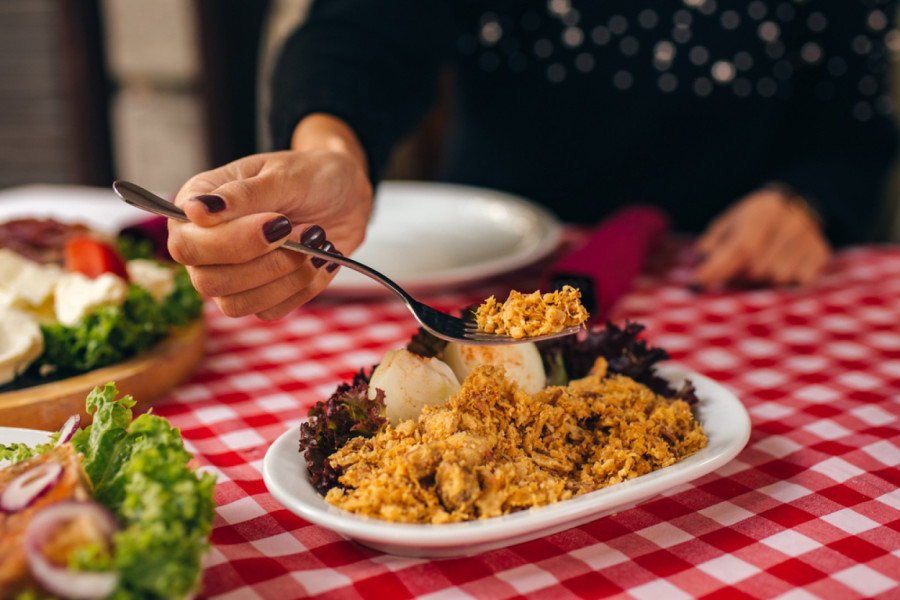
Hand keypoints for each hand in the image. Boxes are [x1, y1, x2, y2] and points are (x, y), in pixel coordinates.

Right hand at [168, 117, 372, 319]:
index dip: (232, 242)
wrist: (346, 196)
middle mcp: (207, 245)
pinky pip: (271, 311)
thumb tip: (194, 210)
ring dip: (287, 278)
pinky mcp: (262, 294)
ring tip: (318, 243)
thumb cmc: (310, 177)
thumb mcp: (282, 176)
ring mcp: (232, 274)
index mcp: (198, 207)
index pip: (187, 245)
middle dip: (267, 263)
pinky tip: (322, 260)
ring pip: (238, 304)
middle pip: (209, 282)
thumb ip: (242, 195)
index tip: (279, 221)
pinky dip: (303, 288)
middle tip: (309, 232)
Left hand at [692, 187, 831, 288]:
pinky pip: (797, 282)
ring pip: (776, 278)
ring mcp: (810, 237)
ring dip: (761, 280)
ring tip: (759, 264)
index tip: (697, 284)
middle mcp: (791, 222)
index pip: (742, 248)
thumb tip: (701, 270)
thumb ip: (713, 244)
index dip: (719, 269)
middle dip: (739, 275)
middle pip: (757, 268)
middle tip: (735, 269)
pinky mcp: (821, 252)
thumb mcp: (728, 222)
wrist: (795, 204)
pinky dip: (784, 281)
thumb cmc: (752, 218)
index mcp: (764, 210)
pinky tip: (781, 265)